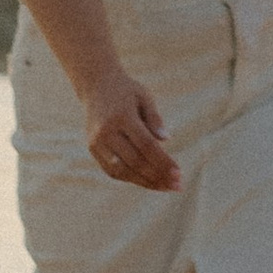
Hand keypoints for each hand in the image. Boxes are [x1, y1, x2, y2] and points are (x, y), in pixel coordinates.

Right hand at [83, 69, 180, 187]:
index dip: (163, 162)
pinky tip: (148, 181)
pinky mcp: (93, 149)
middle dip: (157, 176)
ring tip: (166, 187)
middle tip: (178, 185)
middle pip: (134, 161)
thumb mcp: (144, 96)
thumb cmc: (126, 91)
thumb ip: (155, 118)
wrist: (95, 85)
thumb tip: (166, 140)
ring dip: (145, 182)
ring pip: (122, 170)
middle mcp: (106, 131)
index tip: (179, 173)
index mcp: (122, 117)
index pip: (146, 145)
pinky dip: (131, 178)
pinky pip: (112, 170)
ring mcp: (96, 142)